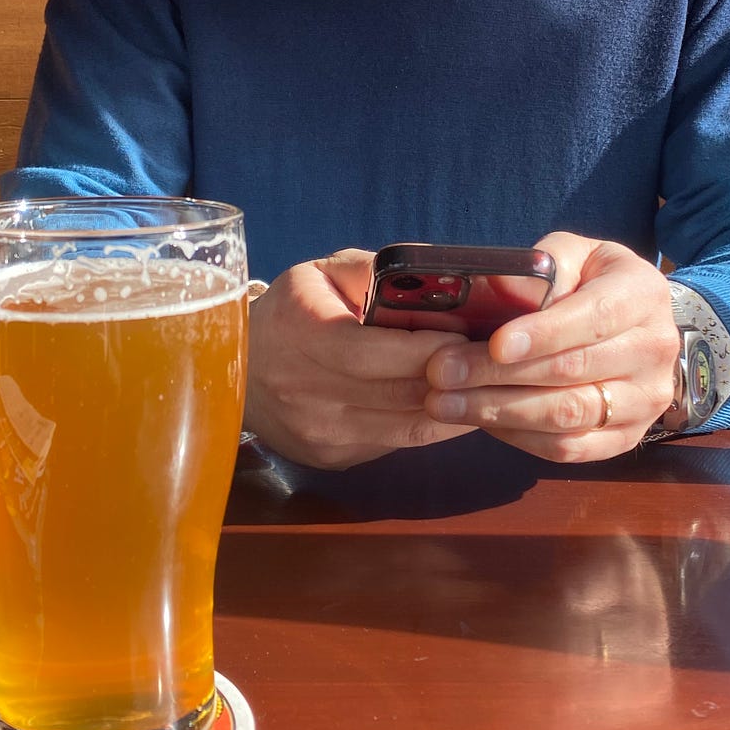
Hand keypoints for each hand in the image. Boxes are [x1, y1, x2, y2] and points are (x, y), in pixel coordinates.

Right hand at [244, 249, 474, 469]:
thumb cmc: (288, 313)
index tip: (474, 338)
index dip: (434, 349)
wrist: (232, 371)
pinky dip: (430, 425)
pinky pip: (395, 443)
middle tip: (497, 365)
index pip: (382, 352)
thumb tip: (435, 282)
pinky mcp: (332, 458)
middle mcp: (310, 392)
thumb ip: (373, 271)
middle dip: (458, 380)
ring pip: (408, 428)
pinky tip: (454, 406)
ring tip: (488, 388)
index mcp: (305, 336)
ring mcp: (321, 433)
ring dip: (456, 410)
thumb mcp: (320, 274)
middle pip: (402, 394)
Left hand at [423, 232, 680, 462]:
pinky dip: (518, 437)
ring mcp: (644, 401)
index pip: (594, 318)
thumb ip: (541, 264)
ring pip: (568, 417)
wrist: (639, 326)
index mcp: (643, 295)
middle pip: (572, 372)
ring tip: (443, 402)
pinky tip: (479, 420)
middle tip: (442, 372)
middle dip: (498, 374)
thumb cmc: (593, 283)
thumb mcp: (575, 255)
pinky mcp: (625, 437)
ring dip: (498, 411)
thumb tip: (495, 282)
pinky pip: (569, 449)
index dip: (543, 334)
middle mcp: (654, 351)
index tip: (494, 343)